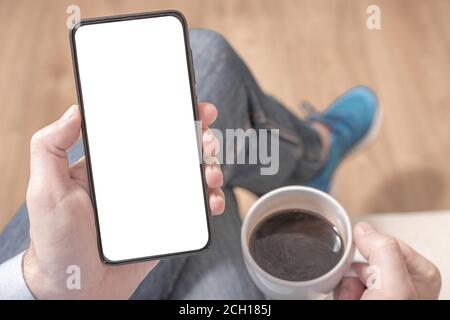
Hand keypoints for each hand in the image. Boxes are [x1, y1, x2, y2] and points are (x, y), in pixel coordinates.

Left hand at [24, 103, 224, 298]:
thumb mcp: (46, 191)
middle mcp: (139, 179)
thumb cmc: (57, 242)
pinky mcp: (169, 224)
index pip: (149, 131)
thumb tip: (75, 111)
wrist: (76, 288)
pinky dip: (212, 201)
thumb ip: (50, 148)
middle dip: (202, 140)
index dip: (175, 116)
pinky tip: (213, 202)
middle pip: (179, 150)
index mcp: (116, 165)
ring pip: (193, 176)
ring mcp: (157, 201)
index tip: (196, 110)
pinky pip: (196, 208)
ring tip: (212, 175)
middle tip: (207, 142)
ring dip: (213, 168)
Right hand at [335, 222, 440, 299]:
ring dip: (345, 284)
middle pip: (365, 257)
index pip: (384, 241)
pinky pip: (345, 285)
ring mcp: (385, 293)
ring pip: (351, 272)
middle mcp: (405, 283)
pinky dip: (341, 293)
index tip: (362, 265)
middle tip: (359, 289)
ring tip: (352, 298)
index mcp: (421, 273)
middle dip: (353, 271)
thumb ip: (383, 251)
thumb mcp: (393, 286)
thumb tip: (363, 229)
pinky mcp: (366, 298)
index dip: (367, 250)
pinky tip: (349, 300)